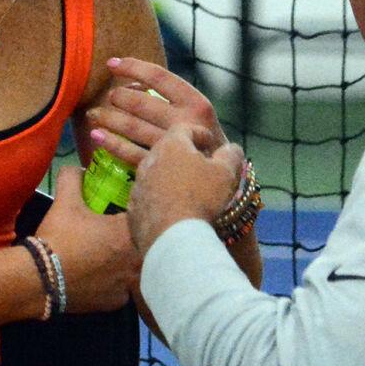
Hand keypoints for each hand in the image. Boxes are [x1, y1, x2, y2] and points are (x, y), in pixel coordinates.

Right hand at [34, 167, 140, 312]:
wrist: (39, 279)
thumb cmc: (58, 238)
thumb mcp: (64, 201)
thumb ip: (73, 177)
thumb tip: (77, 167)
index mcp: (128, 232)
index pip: (145, 217)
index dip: (137, 213)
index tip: (126, 213)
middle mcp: (136, 258)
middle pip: (146, 245)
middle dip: (136, 239)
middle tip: (118, 237)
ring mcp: (129, 283)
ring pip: (138, 269)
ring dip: (129, 263)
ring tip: (112, 258)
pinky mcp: (119, 302)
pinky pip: (125, 290)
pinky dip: (117, 284)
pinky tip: (103, 278)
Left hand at [84, 57, 225, 167]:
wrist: (228, 186)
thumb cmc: (209, 147)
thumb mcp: (201, 118)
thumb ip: (175, 102)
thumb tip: (135, 86)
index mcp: (196, 103)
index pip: (160, 77)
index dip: (133, 67)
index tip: (112, 63)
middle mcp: (185, 122)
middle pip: (141, 103)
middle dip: (118, 97)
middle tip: (108, 97)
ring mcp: (171, 146)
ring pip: (131, 127)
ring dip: (108, 119)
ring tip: (93, 115)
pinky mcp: (161, 167)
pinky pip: (129, 153)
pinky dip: (111, 144)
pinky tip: (97, 137)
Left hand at [128, 123, 243, 256]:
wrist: (173, 237)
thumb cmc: (202, 197)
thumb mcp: (226, 173)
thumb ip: (230, 155)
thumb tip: (232, 148)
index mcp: (171, 145)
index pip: (185, 128)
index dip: (200, 133)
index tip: (211, 143)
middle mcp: (149, 160)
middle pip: (167, 150)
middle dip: (183, 155)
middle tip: (199, 166)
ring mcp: (138, 184)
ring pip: (155, 173)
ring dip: (170, 177)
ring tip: (186, 190)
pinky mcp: (133, 207)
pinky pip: (148, 196)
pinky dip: (160, 198)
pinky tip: (172, 210)